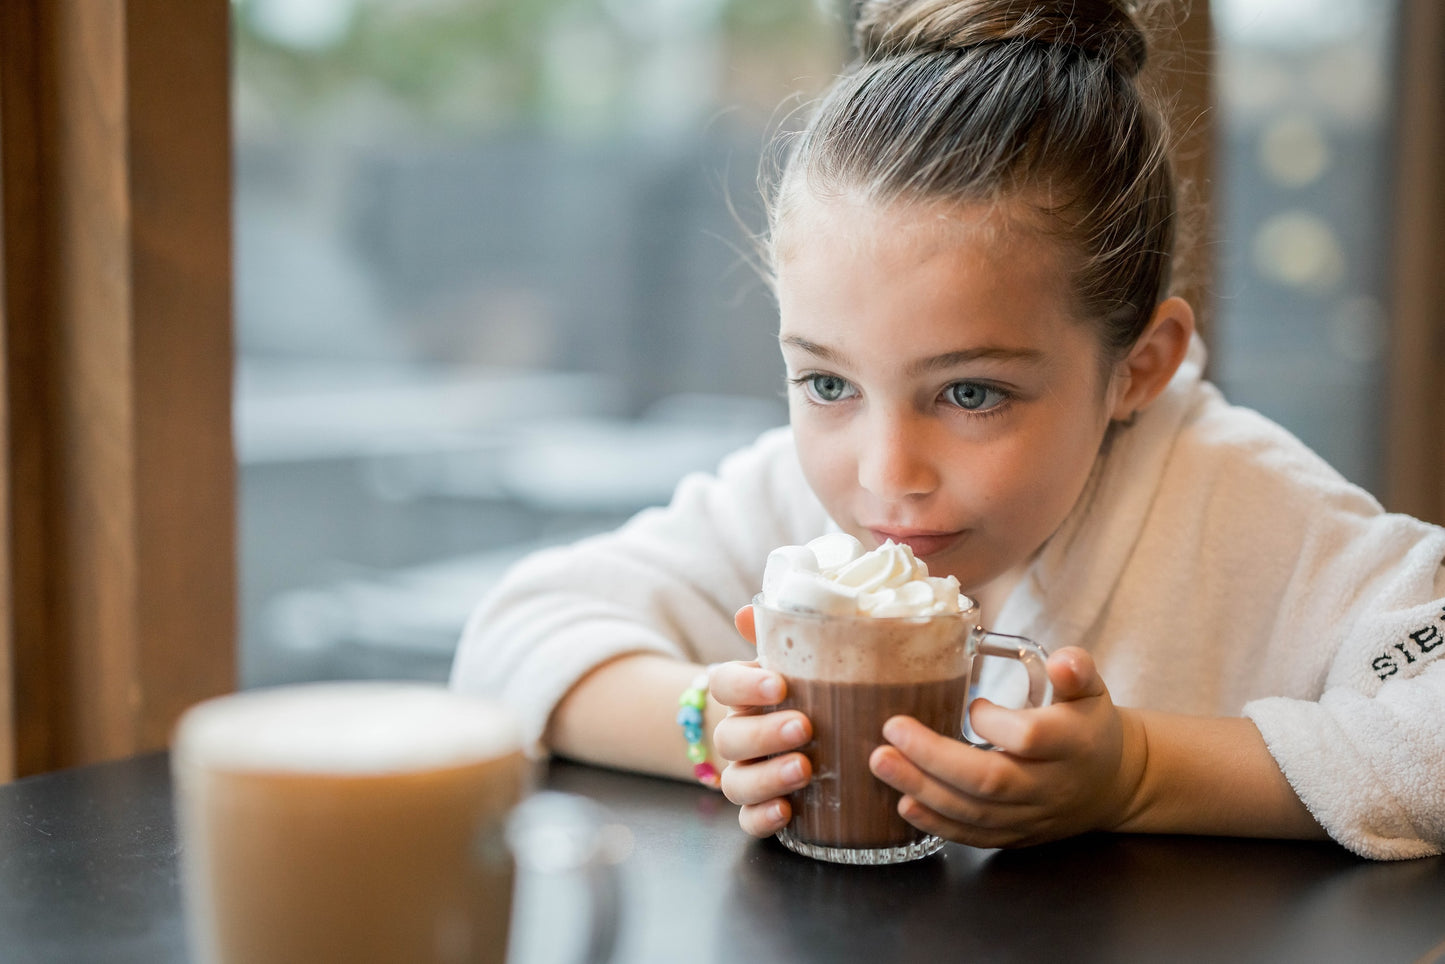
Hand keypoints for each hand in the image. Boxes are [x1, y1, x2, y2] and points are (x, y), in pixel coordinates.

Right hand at [710, 607, 812, 837]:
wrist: (823, 737)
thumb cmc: (816, 690)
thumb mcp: (806, 661)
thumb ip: (785, 636)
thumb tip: (747, 611)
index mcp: (746, 693)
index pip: (723, 683)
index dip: (743, 686)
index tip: (778, 684)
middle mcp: (739, 734)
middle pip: (730, 736)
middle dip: (764, 733)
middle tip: (804, 727)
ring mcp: (747, 774)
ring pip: (736, 782)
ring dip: (766, 776)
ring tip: (804, 768)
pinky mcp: (761, 809)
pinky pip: (748, 820)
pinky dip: (762, 817)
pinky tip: (787, 811)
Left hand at [868, 647, 1146, 847]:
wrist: (1111, 785)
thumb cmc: (1088, 727)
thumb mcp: (1091, 690)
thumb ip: (1076, 670)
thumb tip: (1061, 661)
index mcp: (1072, 744)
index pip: (1030, 738)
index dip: (995, 723)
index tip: (972, 705)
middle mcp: (1050, 786)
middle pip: (991, 781)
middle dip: (934, 758)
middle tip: (890, 731)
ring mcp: (1032, 817)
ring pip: (975, 813)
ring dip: (923, 789)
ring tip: (881, 762)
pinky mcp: (1016, 836)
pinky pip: (974, 836)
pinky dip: (937, 824)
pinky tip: (904, 804)